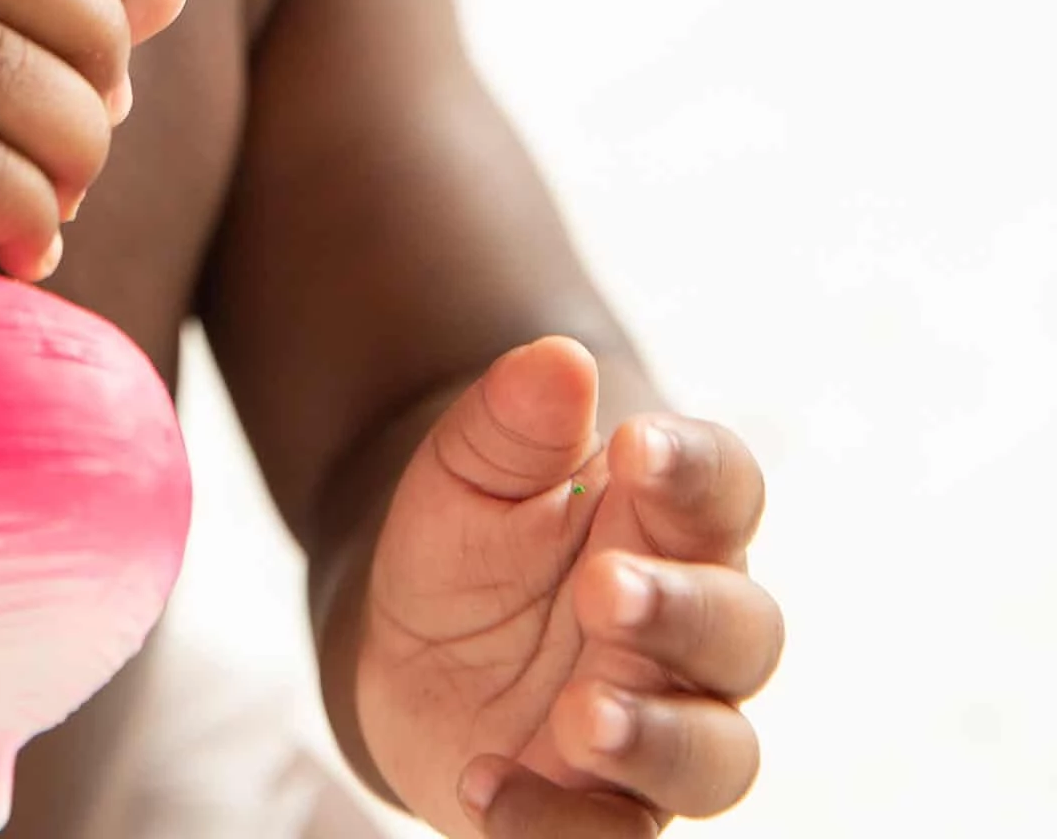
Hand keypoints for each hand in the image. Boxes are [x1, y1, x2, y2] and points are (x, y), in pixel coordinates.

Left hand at [355, 337, 782, 836]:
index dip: (696, 468)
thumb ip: (511, 419)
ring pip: (716, 753)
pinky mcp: (607, 808)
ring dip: (656, 738)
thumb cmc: (468, 536)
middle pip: (742, 628)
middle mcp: (689, 629)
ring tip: (579, 716)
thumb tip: (557, 360)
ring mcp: (661, 723)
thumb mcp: (466, 469)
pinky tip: (486, 783)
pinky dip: (561, 827)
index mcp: (670, 523)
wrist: (410, 642)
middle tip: (604, 589)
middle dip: (683, 612)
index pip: (724, 488)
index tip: (636, 443)